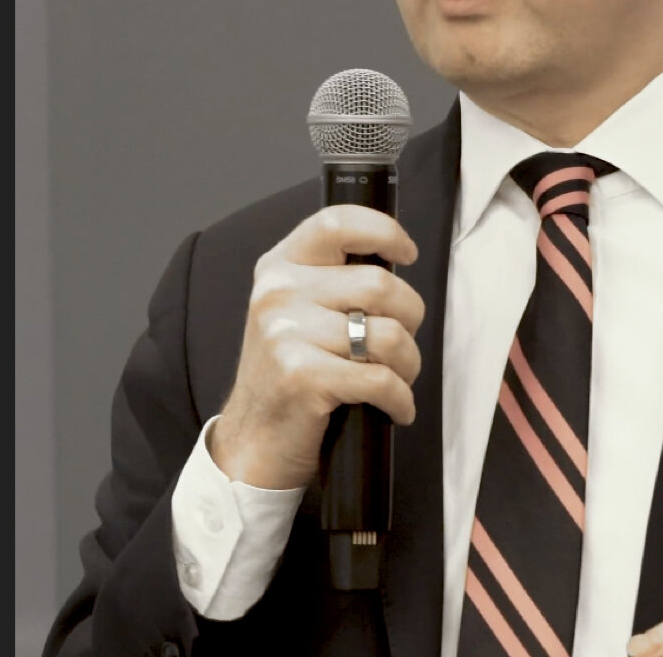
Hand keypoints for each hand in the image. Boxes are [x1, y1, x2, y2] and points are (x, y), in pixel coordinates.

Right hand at [209, 204, 423, 490]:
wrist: (253, 439)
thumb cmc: (289, 374)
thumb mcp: (296, 311)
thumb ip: (332, 280)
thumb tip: (393, 260)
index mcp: (279, 267)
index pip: (336, 223)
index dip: (384, 232)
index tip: (406, 254)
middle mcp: (278, 292)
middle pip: (381, 284)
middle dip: (410, 320)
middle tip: (398, 345)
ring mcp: (286, 333)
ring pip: (389, 335)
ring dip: (408, 365)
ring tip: (395, 379)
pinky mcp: (302, 376)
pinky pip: (382, 380)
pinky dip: (400, 399)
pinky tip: (394, 407)